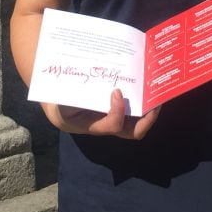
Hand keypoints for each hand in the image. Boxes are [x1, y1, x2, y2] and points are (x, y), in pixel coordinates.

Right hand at [43, 89, 159, 139]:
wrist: (57, 106)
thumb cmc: (59, 102)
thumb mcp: (61, 101)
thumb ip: (74, 94)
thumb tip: (89, 80)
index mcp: (91, 125)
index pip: (111, 126)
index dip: (117, 112)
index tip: (117, 91)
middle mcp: (106, 126)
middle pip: (132, 132)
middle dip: (147, 119)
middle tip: (155, 101)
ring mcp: (113, 119)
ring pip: (136, 123)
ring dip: (148, 110)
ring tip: (154, 91)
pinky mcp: (116, 111)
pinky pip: (133, 111)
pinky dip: (141, 101)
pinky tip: (144, 83)